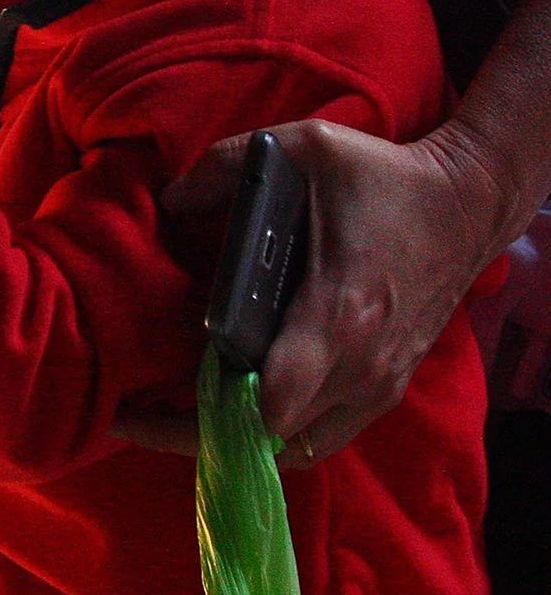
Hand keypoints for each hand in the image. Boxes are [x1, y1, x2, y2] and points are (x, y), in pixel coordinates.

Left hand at [118, 118, 510, 466]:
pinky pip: (319, 437)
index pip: (276, 393)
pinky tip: (219, 412)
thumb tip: (165, 203)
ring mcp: (378, 385)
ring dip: (231, 440)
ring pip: (293, 446)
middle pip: (270, 430)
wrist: (465, 206)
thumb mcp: (304, 148)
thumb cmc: (384, 178)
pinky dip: (269, 436)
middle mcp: (362, 365)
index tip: (146, 402)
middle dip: (199, 428)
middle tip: (129, 412)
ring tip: (161, 420)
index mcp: (339, 311)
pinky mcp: (384, 389)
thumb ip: (224, 169)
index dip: (211, 410)